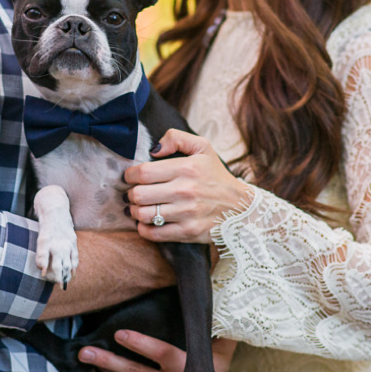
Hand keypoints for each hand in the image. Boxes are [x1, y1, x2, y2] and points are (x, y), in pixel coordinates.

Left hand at [123, 129, 252, 243]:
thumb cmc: (216, 175)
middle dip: (130, 193)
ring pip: (143, 214)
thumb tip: (153, 150)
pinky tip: (146, 222)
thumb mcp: (202, 147)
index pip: (143, 172)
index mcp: (186, 168)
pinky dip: (144, 229)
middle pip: (139, 194)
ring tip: (138, 207)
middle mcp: (186, 191)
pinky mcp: (188, 232)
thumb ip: (176, 138)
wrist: (240, 206)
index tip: (130, 177)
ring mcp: (187, 213)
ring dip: (135, 211)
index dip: (129, 175)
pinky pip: (154, 234)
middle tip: (133, 193)